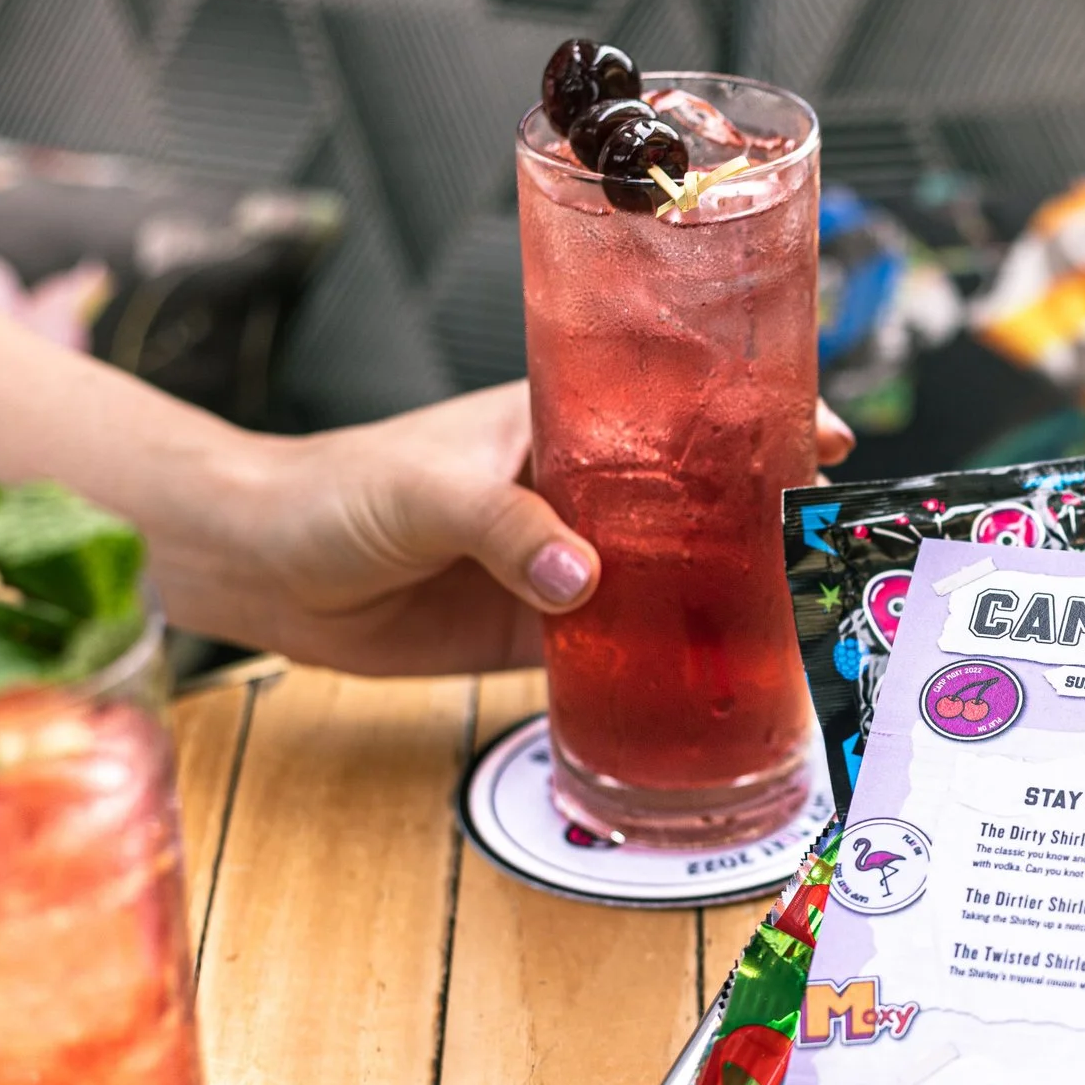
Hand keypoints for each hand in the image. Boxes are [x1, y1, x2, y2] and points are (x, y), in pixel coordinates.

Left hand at [223, 382, 852, 676]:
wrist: (261, 569)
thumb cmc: (334, 491)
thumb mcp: (427, 491)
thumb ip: (506, 529)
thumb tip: (582, 582)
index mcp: (560, 423)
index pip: (674, 406)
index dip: (748, 414)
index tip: (817, 427)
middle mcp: (579, 490)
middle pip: (690, 496)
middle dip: (757, 511)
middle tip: (822, 534)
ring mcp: (567, 563)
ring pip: (667, 573)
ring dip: (720, 592)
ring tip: (790, 610)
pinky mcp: (543, 633)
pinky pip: (623, 647)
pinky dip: (664, 662)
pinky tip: (712, 678)